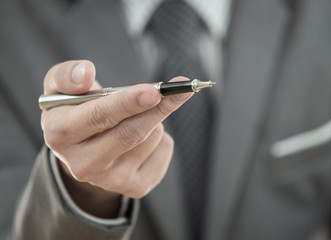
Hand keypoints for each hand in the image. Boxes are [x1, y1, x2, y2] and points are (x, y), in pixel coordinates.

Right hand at [41, 60, 192, 216]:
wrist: (81, 150)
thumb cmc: (74, 110)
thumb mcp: (59, 88)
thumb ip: (67, 75)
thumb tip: (86, 72)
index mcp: (60, 135)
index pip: (100, 116)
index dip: (129, 102)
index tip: (155, 91)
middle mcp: (83, 164)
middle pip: (131, 133)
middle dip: (158, 108)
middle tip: (177, 91)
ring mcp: (110, 181)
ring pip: (152, 137)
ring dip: (153, 119)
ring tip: (134, 117)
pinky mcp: (135, 187)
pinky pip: (164, 150)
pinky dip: (161, 137)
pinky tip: (142, 137)